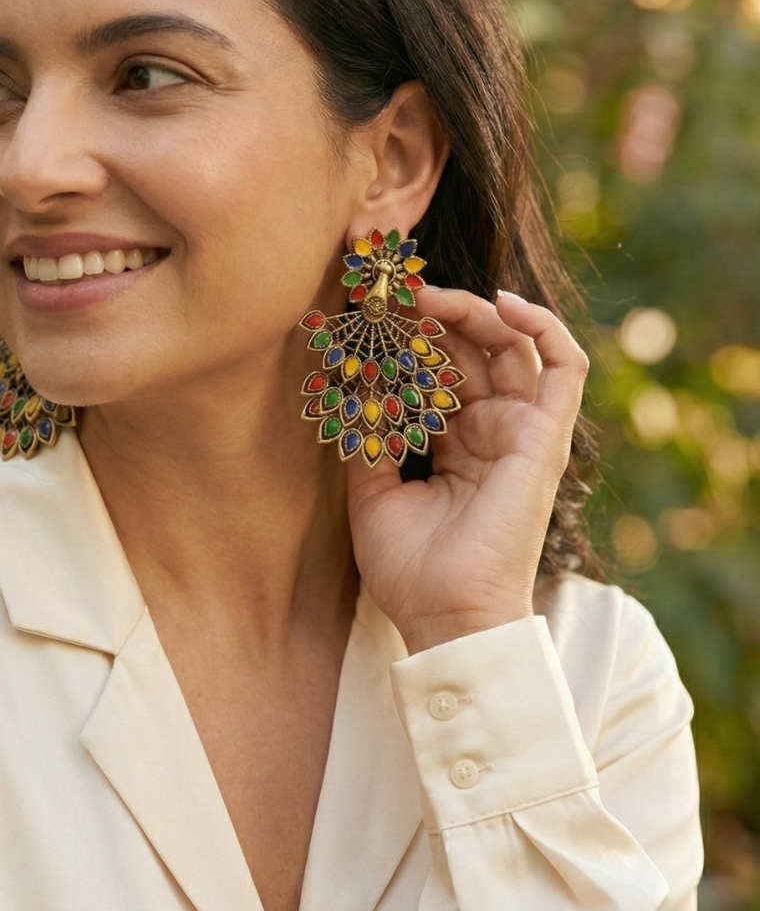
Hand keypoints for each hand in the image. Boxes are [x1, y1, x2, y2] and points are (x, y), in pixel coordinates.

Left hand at [346, 289, 588, 653]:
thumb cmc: (411, 571)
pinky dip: (542, 328)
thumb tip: (347, 385)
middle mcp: (491, 433)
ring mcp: (522, 432)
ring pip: (510, 348)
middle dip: (432, 317)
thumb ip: (367, 438)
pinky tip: (502, 302)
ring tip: (426, 296)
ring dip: (472, 312)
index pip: (437, 373)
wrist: (447, 616)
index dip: (408, 339)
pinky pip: (565, 367)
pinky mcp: (547, 437)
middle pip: (470, 352)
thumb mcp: (372, 494)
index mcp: (455, 446)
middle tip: (391, 294)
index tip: (367, 311)